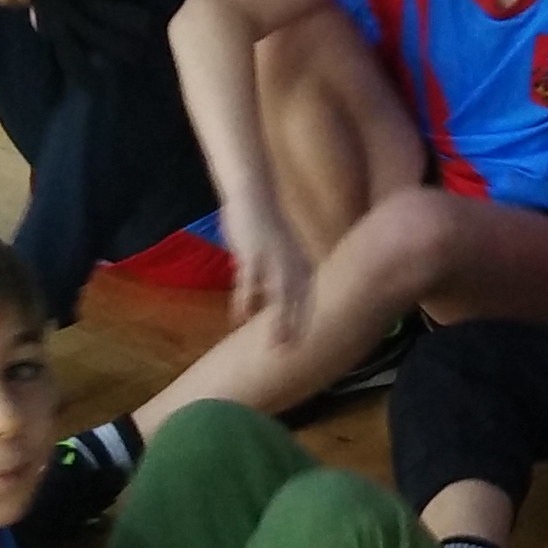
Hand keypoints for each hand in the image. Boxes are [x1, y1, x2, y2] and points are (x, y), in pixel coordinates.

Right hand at [225, 201, 311, 345]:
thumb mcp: (278, 253)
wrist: (254, 196)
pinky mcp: (255, 256)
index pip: (307, 299)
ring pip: (280, 298)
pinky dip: (246, 302)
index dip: (304, 322)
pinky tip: (240, 318)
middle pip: (298, 303)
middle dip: (295, 328)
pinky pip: (250, 284)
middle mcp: (294, 265)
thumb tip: (268, 299)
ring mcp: (275, 261)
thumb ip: (277, 276)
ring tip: (274, 345)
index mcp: (301, 265)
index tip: (301, 345)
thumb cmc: (263, 226)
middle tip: (289, 351)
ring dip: (278, 322)